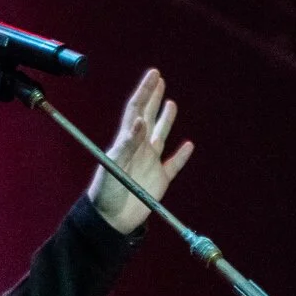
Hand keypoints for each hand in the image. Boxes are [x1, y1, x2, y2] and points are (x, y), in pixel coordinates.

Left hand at [88, 68, 193, 233]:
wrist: (110, 221)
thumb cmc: (106, 193)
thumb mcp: (114, 166)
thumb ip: (127, 143)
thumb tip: (139, 119)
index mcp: (125, 142)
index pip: (136, 110)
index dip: (144, 91)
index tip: (153, 74)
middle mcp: (138, 149)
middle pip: (148, 116)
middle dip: (153, 97)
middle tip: (158, 78)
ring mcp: (150, 163)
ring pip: (160, 136)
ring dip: (166, 120)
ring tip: (171, 104)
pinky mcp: (160, 180)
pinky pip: (174, 164)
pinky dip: (182, 155)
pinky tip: (189, 146)